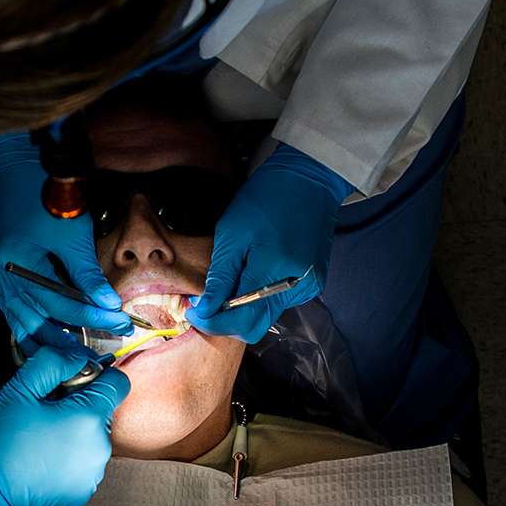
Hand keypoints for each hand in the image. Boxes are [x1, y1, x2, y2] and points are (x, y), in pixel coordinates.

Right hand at [0, 132, 133, 342]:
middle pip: (34, 318)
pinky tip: (50, 336)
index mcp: (13, 261)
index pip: (56, 301)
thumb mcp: (71, 231)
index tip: (117, 323)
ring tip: (74, 353)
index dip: (89, 314)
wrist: (13, 163)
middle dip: (67, 336)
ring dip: (47, 338)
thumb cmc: (45, 190)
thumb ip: (87, 272)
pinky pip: (12, 308)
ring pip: (19, 319)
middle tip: (97, 351)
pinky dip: (32, 322)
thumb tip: (108, 303)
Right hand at [0, 346, 130, 505]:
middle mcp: (99, 448)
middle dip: (78, 407)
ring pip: (91, 440)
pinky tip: (39, 461)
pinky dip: (66, 459)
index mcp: (88, 418)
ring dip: (72, 435)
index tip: (68, 384)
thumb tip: (75, 357)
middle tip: (42, 413)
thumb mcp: (17, 391)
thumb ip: (52, 363)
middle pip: (102, 413)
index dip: (95, 377)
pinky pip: (82, 465)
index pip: (117, 383)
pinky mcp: (82, 493)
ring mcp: (92, 474)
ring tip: (37, 440)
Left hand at [185, 143, 350, 342]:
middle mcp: (297, 287)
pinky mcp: (312, 283)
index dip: (212, 322)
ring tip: (227, 284)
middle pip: (254, 326)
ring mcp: (308, 287)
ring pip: (265, 316)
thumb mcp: (232, 234)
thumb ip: (220, 276)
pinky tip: (250, 275)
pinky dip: (259, 298)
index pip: (239, 320)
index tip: (193, 312)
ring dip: (242, 309)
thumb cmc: (266, 199)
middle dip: (225, 321)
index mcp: (276, 272)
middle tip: (205, 303)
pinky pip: (279, 302)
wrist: (308, 179)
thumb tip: (204, 309)